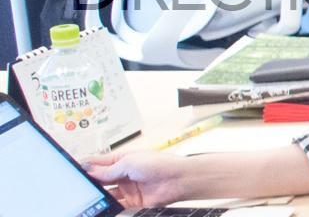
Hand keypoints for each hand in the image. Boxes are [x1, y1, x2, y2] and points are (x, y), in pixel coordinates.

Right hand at [84, 150, 208, 207]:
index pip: (98, 162)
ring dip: (97, 195)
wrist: (179, 179)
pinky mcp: (133, 200)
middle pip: (100, 179)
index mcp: (122, 159)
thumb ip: (108, 170)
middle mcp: (123, 173)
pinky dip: (107, 206)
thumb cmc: (159, 164)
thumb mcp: (129, 163)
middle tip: (74, 187)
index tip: (70, 170)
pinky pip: (116, 204)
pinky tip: (98, 207)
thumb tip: (89, 171)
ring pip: (106, 192)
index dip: (85, 166)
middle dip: (88, 182)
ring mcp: (128, 187)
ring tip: (84, 198)